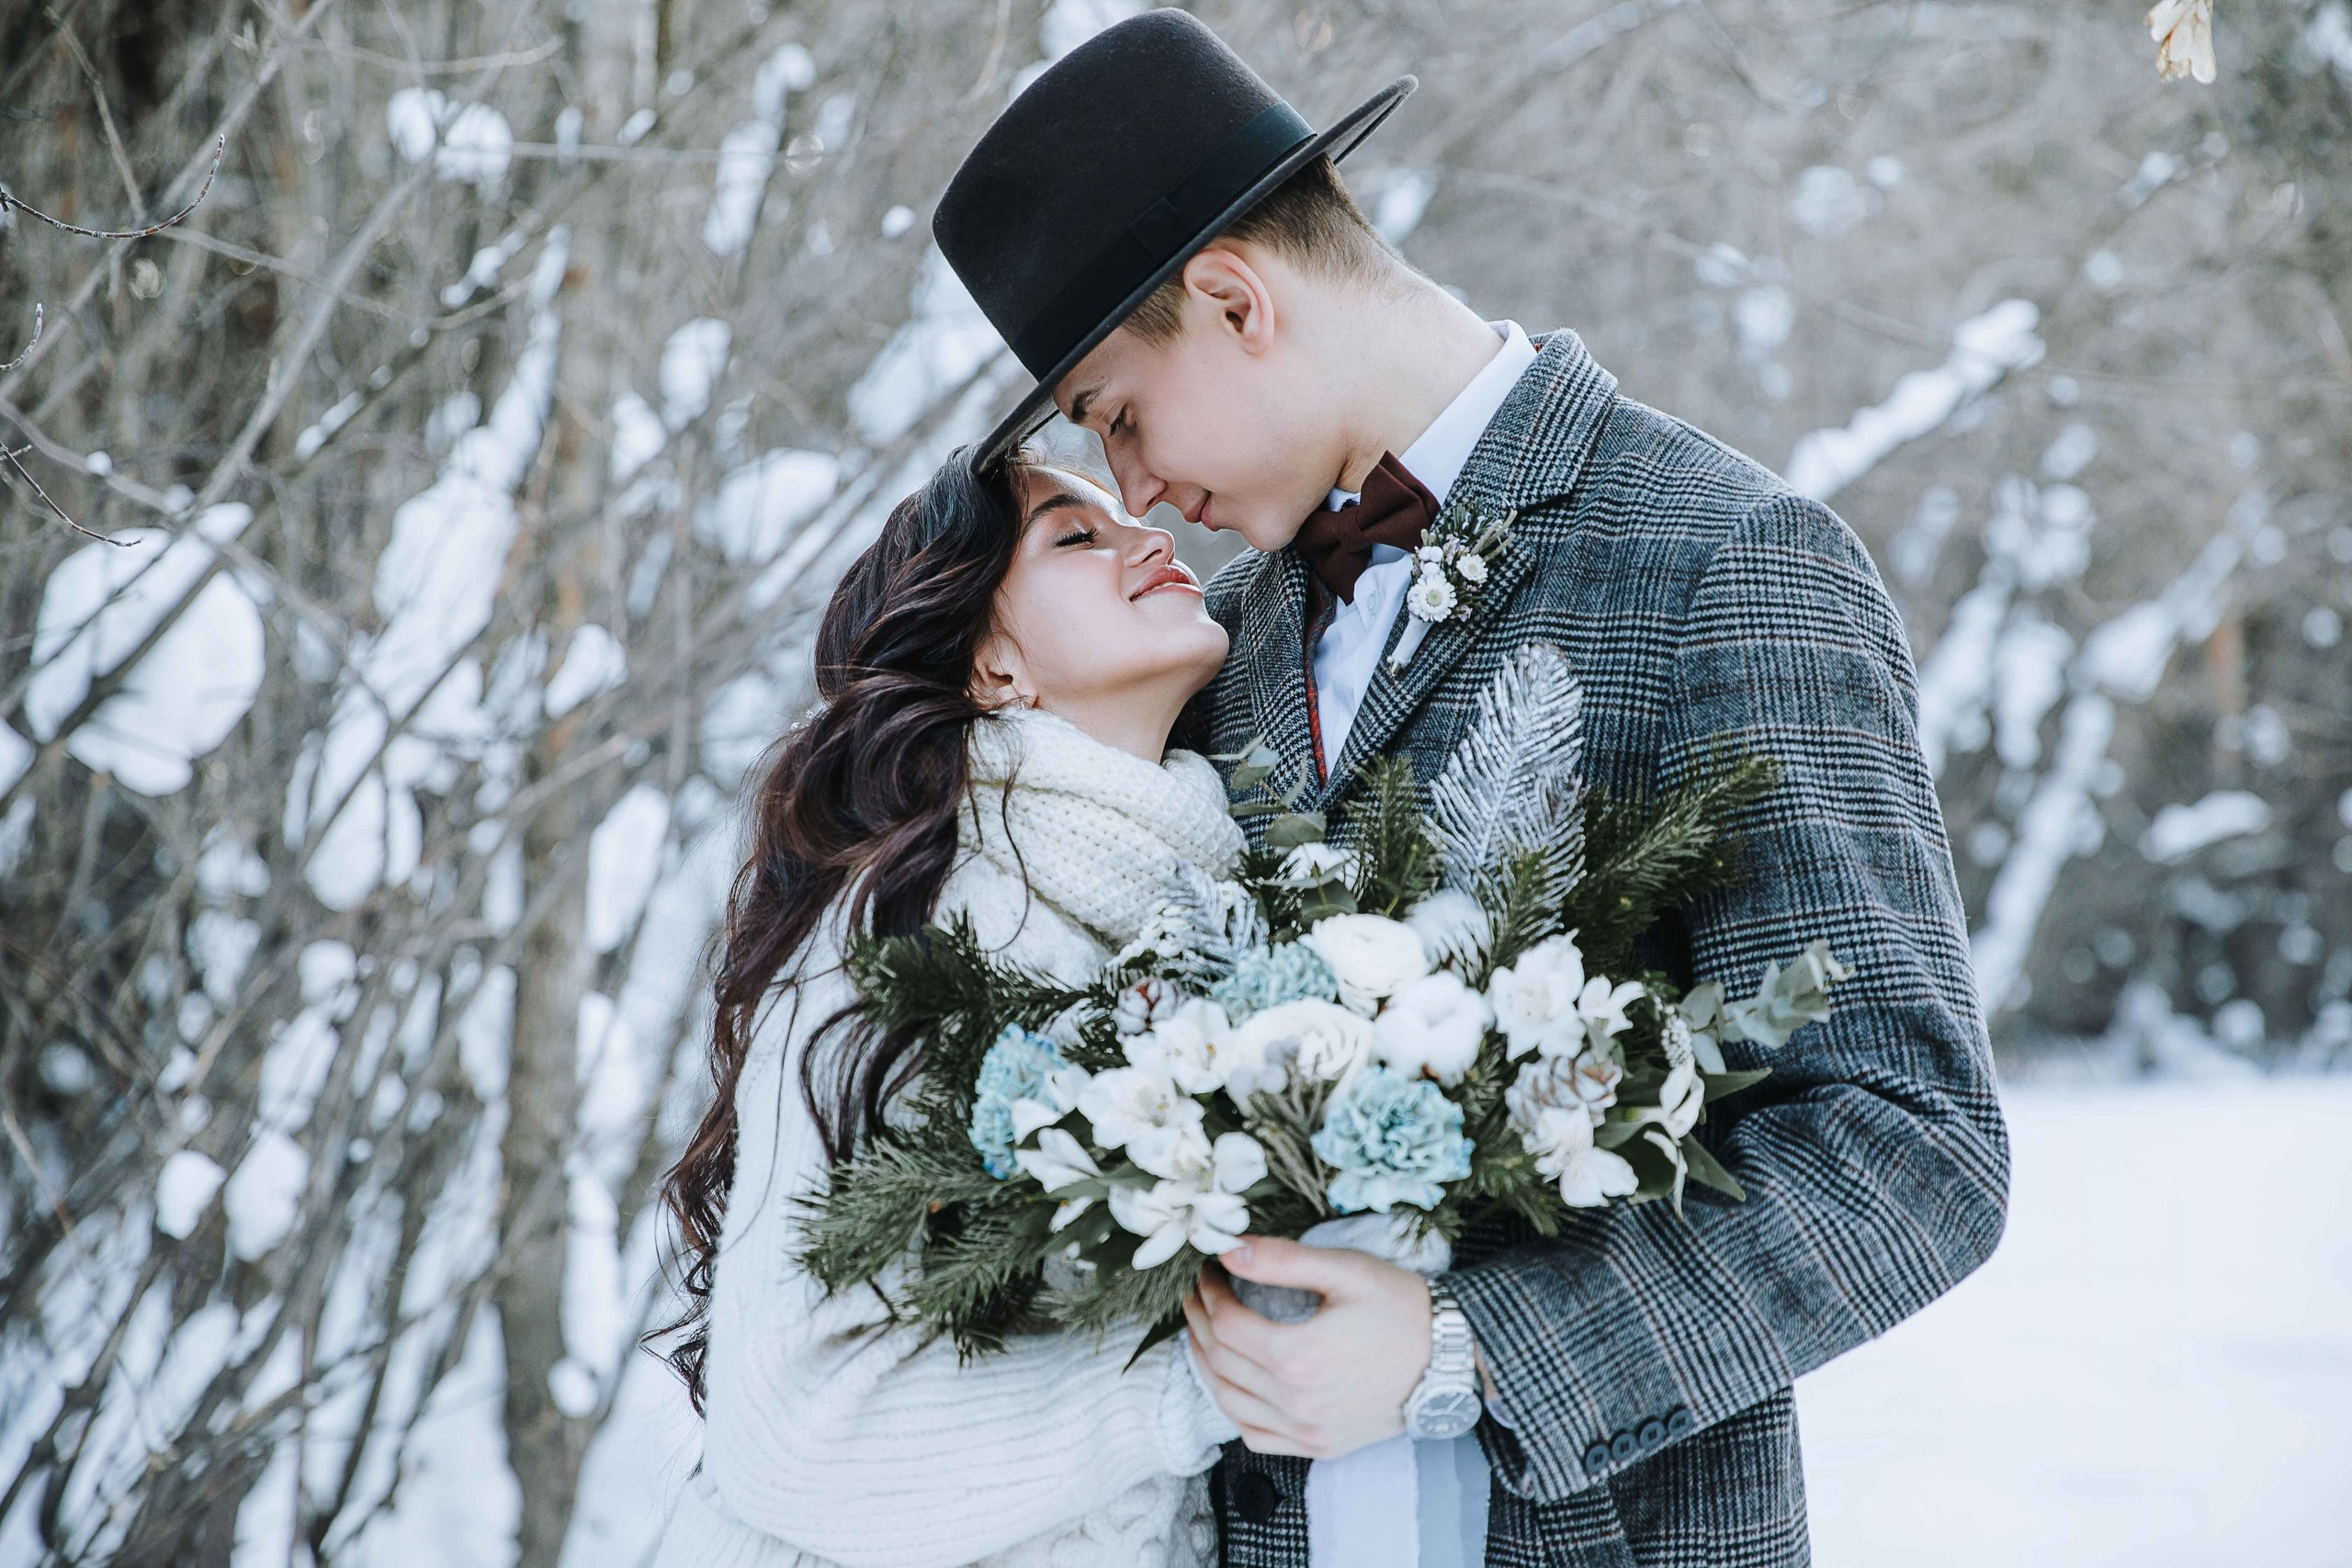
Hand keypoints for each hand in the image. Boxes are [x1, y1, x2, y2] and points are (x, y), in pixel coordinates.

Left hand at [1182, 1236, 1431, 1458]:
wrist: (1452, 1358)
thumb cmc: (1402, 1308)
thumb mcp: (1345, 1270)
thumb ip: (1282, 1260)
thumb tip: (1227, 1249)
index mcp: (1297, 1356)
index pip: (1226, 1324)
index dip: (1208, 1294)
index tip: (1207, 1271)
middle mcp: (1295, 1402)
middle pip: (1221, 1361)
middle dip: (1199, 1323)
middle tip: (1196, 1295)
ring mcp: (1307, 1431)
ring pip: (1229, 1402)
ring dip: (1206, 1365)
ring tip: (1204, 1333)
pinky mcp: (1319, 1446)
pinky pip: (1256, 1436)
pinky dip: (1234, 1409)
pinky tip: (1233, 1383)